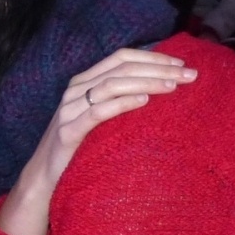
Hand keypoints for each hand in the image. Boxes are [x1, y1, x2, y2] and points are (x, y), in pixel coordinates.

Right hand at [0, 48, 195, 234]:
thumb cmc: (78, 147)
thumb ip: (119, 100)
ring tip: (173, 86)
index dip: (152, 56)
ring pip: (112, 85)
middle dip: (159, 68)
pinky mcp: (68, 131)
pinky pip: (98, 112)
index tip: (182, 63)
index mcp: (84, 82)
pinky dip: (123, 103)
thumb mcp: (99, 118)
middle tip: (190, 74)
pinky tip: (144, 101)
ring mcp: (70, 109)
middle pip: (121, 69)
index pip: (121, 58)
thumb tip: (159, 90)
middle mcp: (76, 90)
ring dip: (146, 82)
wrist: (44, 177)